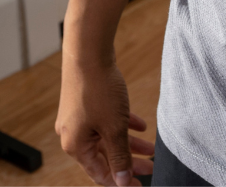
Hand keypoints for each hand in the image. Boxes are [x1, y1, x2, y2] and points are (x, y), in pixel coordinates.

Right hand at [55, 58, 153, 186]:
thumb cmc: (99, 90)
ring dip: (129, 143)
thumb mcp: (114, 128)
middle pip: (105, 155)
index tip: (138, 186)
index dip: (120, 181)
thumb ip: (119, 155)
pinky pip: (107, 120)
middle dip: (129, 163)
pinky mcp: (87, 103)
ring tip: (151, 148)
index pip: (99, 173)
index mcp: (76, 146)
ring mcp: (79, 118)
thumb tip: (120, 180)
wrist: (88, 53)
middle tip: (150, 168)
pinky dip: (123, 124)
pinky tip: (141, 125)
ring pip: (108, 137)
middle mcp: (74, 134)